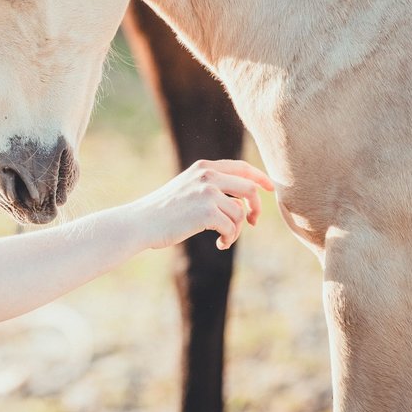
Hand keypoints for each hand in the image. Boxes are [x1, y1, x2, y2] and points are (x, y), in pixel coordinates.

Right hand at [138, 159, 274, 250]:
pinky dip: (229, 239)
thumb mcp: (186, 188)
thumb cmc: (163, 211)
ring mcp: (207, 193)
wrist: (140, 223)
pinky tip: (219, 244)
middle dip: (256, 207)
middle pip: (249, 188)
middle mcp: (207, 176)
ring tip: (224, 237)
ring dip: (237, 229)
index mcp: (203, 168)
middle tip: (253, 222)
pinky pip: (232, 228)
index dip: (260, 178)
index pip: (242, 167)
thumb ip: (211, 187)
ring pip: (241, 212)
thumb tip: (243, 201)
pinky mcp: (206, 212)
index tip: (270, 189)